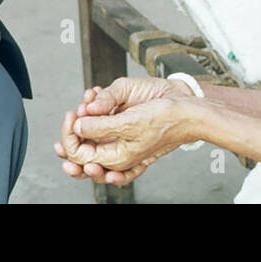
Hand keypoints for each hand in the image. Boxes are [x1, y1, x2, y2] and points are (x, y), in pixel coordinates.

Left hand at [54, 77, 199, 185]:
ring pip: (95, 141)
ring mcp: (125, 146)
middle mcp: (119, 156)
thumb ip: (99, 126)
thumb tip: (77, 126)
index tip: (72, 113)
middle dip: (74, 132)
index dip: (70, 135)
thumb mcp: (128, 122)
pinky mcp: (131, 134)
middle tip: (73, 113)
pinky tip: (97, 105)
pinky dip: (100, 117)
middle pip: (83, 154)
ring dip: (88, 120)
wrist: (189, 111)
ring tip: (88, 103)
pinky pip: (110, 131)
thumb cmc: (165, 118)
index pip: (79, 155)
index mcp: (117, 158)